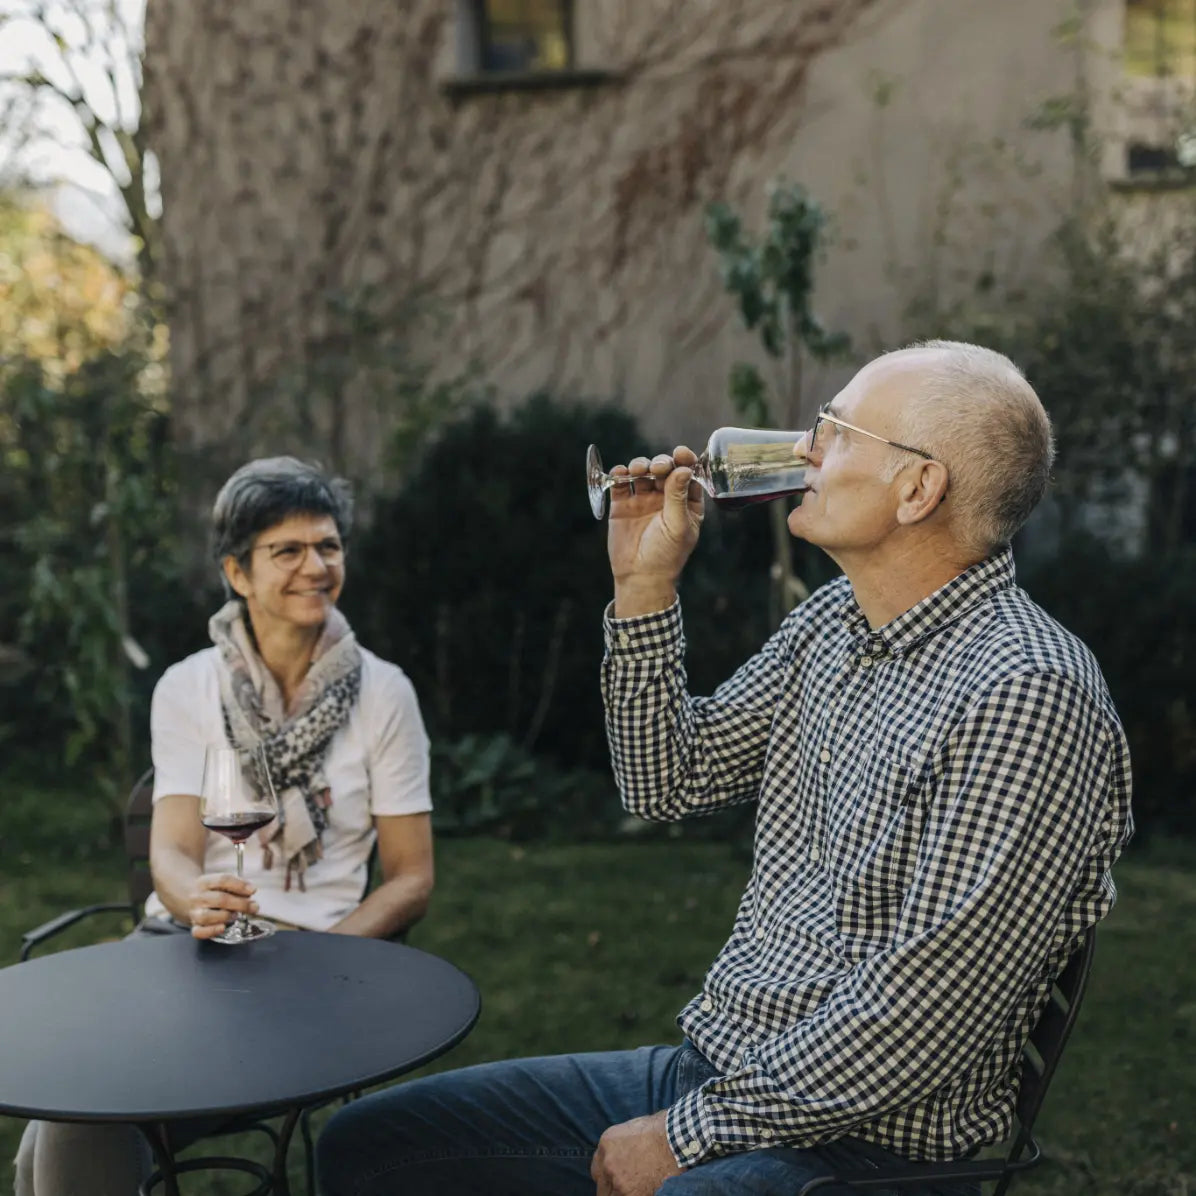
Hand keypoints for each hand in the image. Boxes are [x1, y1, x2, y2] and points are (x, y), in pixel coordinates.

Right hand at [187, 873, 257, 938]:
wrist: (186, 897)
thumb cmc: (211, 890)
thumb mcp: (220, 882)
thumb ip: (236, 886)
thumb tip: (250, 892)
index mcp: (205, 882)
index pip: (223, 880)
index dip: (240, 885)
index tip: (253, 890)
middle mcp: (198, 897)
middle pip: (220, 899)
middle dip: (241, 904)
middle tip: (254, 907)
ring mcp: (194, 912)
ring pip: (207, 916)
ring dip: (226, 916)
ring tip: (237, 916)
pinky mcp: (194, 926)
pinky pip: (199, 932)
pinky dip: (211, 931)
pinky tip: (223, 928)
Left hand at [590, 1110, 680, 1195]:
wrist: (676, 1138)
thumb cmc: (661, 1130)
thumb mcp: (633, 1129)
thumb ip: (621, 1146)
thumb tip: (623, 1156)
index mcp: (607, 1143)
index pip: (597, 1170)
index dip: (606, 1176)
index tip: (614, 1180)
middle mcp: (607, 1163)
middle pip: (602, 1186)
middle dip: (611, 1188)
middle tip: (625, 1187)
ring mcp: (618, 1180)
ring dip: (621, 1194)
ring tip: (635, 1190)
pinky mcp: (631, 1194)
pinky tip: (643, 1192)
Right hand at [608, 447, 704, 615]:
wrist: (640, 576)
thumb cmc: (666, 555)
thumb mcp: (678, 525)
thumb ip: (678, 496)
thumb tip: (683, 468)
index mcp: (686, 502)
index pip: (687, 474)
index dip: (685, 460)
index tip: (680, 453)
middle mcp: (665, 498)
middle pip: (664, 469)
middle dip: (661, 463)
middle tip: (658, 467)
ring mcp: (643, 500)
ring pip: (642, 472)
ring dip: (640, 465)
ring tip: (638, 470)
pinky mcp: (622, 505)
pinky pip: (620, 483)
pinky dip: (620, 474)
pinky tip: (621, 475)